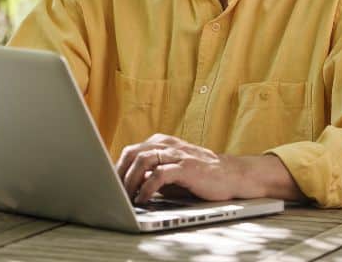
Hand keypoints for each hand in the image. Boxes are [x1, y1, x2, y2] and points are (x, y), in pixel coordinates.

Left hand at [115, 133, 304, 203]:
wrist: (233, 175)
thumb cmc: (200, 175)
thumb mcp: (171, 171)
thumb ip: (151, 173)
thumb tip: (127, 184)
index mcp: (160, 143)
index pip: (130, 151)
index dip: (117, 168)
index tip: (108, 184)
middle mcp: (166, 144)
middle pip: (132, 154)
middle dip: (119, 174)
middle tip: (114, 192)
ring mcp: (176, 154)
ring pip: (143, 161)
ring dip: (131, 181)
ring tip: (126, 197)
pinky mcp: (186, 167)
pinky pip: (160, 174)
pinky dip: (148, 187)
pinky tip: (144, 198)